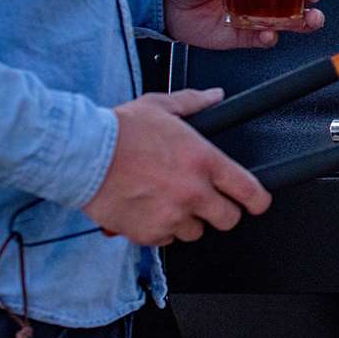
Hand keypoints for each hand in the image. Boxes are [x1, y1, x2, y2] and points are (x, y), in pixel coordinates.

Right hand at [83, 89, 271, 244]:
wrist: (81, 154)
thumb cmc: (119, 130)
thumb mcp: (161, 106)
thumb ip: (194, 103)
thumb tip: (215, 96)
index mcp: (203, 161)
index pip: (249, 191)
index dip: (257, 200)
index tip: (256, 202)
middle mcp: (192, 192)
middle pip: (228, 219)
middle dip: (221, 212)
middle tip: (206, 200)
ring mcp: (171, 216)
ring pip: (195, 232)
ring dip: (187, 220)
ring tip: (168, 200)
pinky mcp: (147, 233)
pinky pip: (165, 240)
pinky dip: (160, 230)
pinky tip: (148, 209)